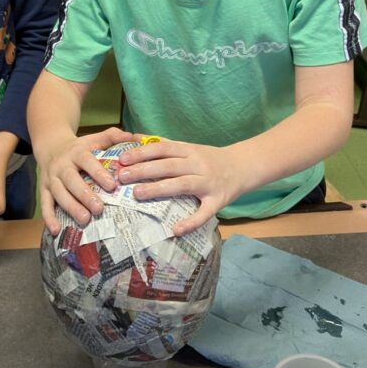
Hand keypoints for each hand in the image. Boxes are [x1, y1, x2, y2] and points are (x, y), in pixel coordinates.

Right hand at [38, 126, 135, 234]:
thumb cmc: (79, 147)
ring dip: (71, 207)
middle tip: (99, 209)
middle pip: (72, 180)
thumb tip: (132, 136)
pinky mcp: (43, 189)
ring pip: (59, 193)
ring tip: (85, 219)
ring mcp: (51, 178)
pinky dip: (49, 217)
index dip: (98, 173)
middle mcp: (62, 165)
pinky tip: (56, 229)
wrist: (51, 145)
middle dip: (85, 195)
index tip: (112, 186)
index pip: (87, 162)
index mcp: (77, 152)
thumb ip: (113, 136)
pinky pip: (45, 204)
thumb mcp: (94, 138)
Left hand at [117, 136, 243, 234]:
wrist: (244, 166)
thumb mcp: (189, 147)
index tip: (122, 159)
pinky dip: (191, 222)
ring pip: (182, 185)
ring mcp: (208, 183)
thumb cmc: (210, 158)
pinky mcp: (218, 201)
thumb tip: (136, 137)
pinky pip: (204, 213)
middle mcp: (198, 165)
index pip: (162, 149)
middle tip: (122, 177)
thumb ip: (165, 144)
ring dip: (159, 189)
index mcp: (189, 150)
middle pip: (168, 166)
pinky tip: (176, 229)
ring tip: (138, 194)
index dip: (142, 153)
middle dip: (144, 170)